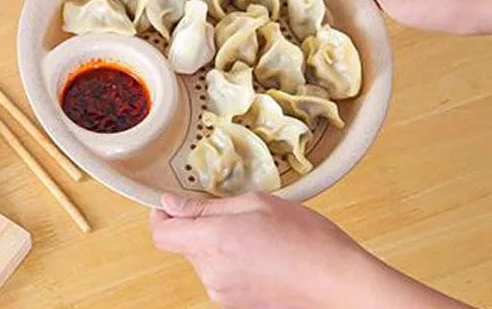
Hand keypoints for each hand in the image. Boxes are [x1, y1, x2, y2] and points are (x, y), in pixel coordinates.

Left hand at [150, 192, 475, 308]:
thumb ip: (207, 206)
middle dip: (200, 227)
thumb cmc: (306, 238)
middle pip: (184, 246)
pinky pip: (220, 278)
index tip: (173, 205)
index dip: (161, 216)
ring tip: (256, 237)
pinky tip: (262, 257)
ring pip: (204, 261)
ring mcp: (224, 294)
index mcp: (214, 241)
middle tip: (235, 215)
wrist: (341, 284)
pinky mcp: (237, 307)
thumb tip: (171, 204)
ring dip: (218, 245)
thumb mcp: (256, 203)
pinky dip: (232, 263)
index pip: (161, 234)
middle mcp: (212, 272)